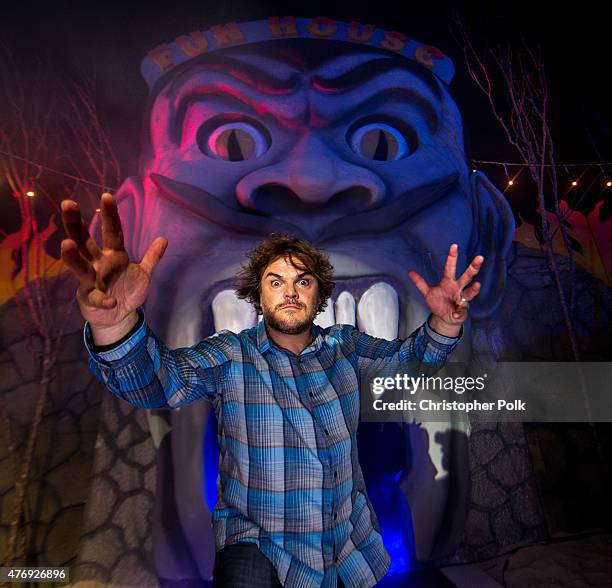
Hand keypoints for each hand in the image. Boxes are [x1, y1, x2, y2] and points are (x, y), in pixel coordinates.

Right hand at [60, 193, 167, 330]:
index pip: (111, 232)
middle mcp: (99, 263)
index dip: (110, 215)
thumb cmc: (126, 290)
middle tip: (68, 204)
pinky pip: (95, 298)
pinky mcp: (89, 299)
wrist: (118, 316)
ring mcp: (92, 280)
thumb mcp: (143, 273)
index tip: (107, 196)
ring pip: (79, 266)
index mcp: (113, 254)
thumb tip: (164, 238)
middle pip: (84, 241)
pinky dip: (102, 299)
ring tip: (66, 244)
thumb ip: (152, 257)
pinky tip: (110, 301)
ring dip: (72, 257)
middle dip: (75, 224)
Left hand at [408, 243, 482, 335]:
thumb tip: (410, 272)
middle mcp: (457, 288)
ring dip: (474, 289)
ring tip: (477, 285)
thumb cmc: (439, 303)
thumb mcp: (427, 293)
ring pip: (470, 292)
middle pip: (467, 276)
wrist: (444, 318)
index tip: (454, 246)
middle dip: (473, 267)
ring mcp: (461, 299)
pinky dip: (458, 312)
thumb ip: (420, 283)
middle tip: (480, 258)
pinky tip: (456, 313)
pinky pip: (461, 310)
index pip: (450, 268)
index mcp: (448, 282)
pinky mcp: (462, 310)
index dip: (452, 257)